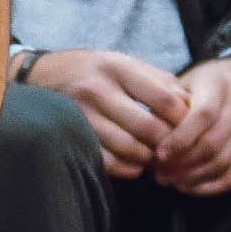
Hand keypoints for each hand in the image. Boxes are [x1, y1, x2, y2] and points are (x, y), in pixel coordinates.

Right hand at [20, 45, 190, 177]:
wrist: (41, 75)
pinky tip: (136, 165)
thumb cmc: (94, 70)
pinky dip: (128, 168)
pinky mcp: (73, 136)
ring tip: (158, 158)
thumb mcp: (123, 63)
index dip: (182, 118)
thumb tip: (189, 104)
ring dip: (149, 159)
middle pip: (148, 127)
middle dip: (168, 143)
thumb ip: (157, 80)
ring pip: (129, 147)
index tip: (189, 126)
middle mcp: (99, 89)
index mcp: (117, 66)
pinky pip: (107, 161)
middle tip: (177, 150)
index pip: (163, 97)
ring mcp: (83, 115)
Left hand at [149, 52, 230, 194]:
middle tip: (160, 174)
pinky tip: (191, 187)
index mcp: (220, 84)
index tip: (158, 155)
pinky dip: (211, 187)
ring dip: (194, 179)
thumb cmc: (212, 83)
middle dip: (183, 164)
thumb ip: (170, 103)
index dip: (180, 140)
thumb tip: (146, 133)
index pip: (202, 116)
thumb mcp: (190, 80)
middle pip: (212, 144)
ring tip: (172, 182)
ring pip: (223, 163)